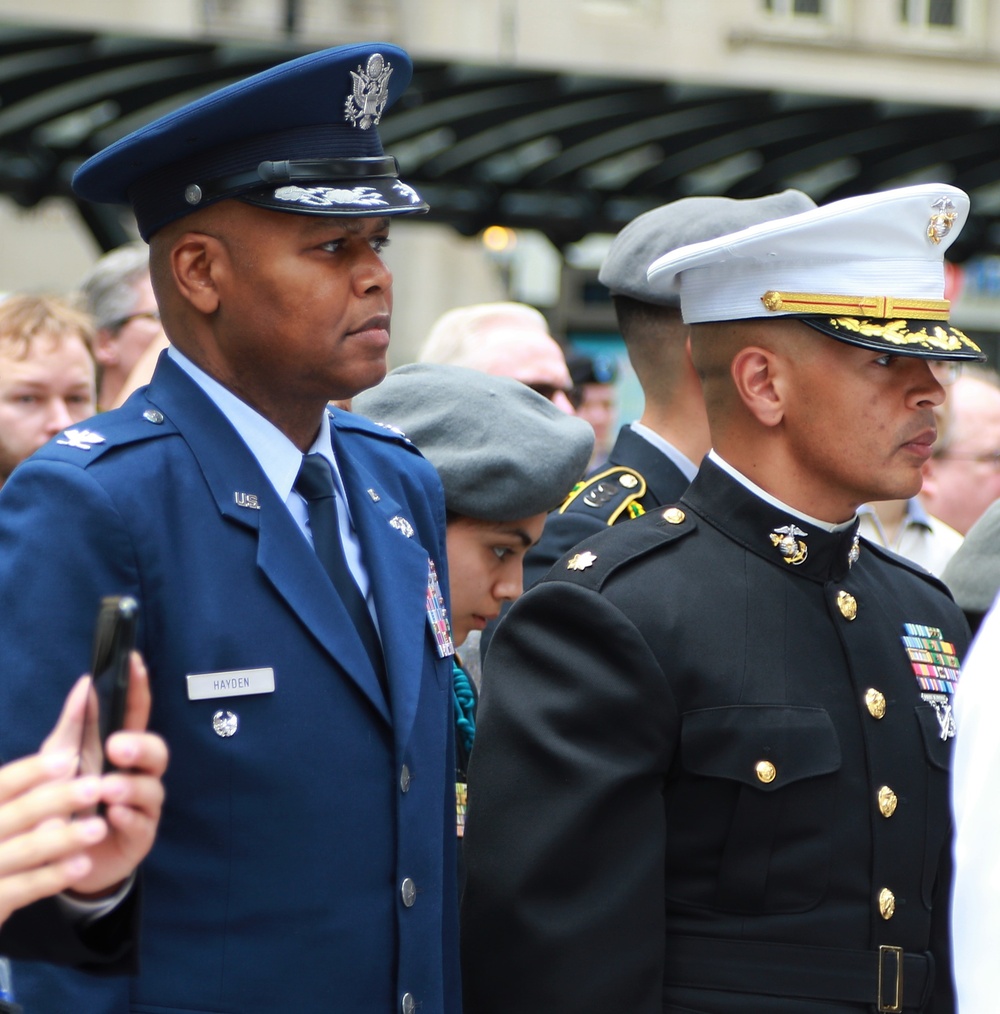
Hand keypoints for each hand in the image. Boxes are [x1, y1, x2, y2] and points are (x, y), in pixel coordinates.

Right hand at [0, 724, 106, 923]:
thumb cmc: (17, 817)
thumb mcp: (32, 778)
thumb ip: (63, 737)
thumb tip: (87, 686)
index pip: (3, 783)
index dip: (33, 771)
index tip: (68, 759)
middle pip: (17, 813)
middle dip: (58, 800)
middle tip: (96, 788)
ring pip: (23, 852)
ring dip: (63, 839)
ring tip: (99, 829)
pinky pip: (21, 889)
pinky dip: (51, 877)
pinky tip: (81, 865)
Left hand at [54, 654, 168, 898]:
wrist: (59, 861)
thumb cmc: (65, 802)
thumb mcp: (59, 762)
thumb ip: (73, 725)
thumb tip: (85, 684)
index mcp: (119, 750)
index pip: (136, 713)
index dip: (138, 687)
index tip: (134, 662)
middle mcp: (137, 774)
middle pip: (157, 750)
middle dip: (141, 746)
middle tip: (117, 747)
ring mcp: (141, 806)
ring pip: (152, 788)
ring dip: (130, 786)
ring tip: (107, 790)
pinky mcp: (139, 836)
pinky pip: (142, 824)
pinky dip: (127, 818)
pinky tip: (111, 816)